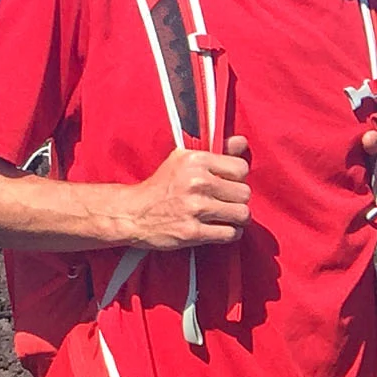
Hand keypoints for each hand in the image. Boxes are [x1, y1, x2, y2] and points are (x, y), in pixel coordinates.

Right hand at [120, 137, 251, 247]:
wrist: (132, 213)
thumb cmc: (161, 186)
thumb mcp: (184, 160)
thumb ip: (217, 150)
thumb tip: (242, 142)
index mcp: (195, 160)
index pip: (241, 168)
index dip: (237, 178)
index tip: (227, 183)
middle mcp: (197, 182)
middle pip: (244, 193)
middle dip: (238, 199)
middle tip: (226, 202)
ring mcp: (195, 208)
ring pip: (242, 214)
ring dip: (237, 218)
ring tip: (226, 216)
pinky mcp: (192, 232)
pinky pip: (230, 234)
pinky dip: (229, 233)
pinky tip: (219, 228)